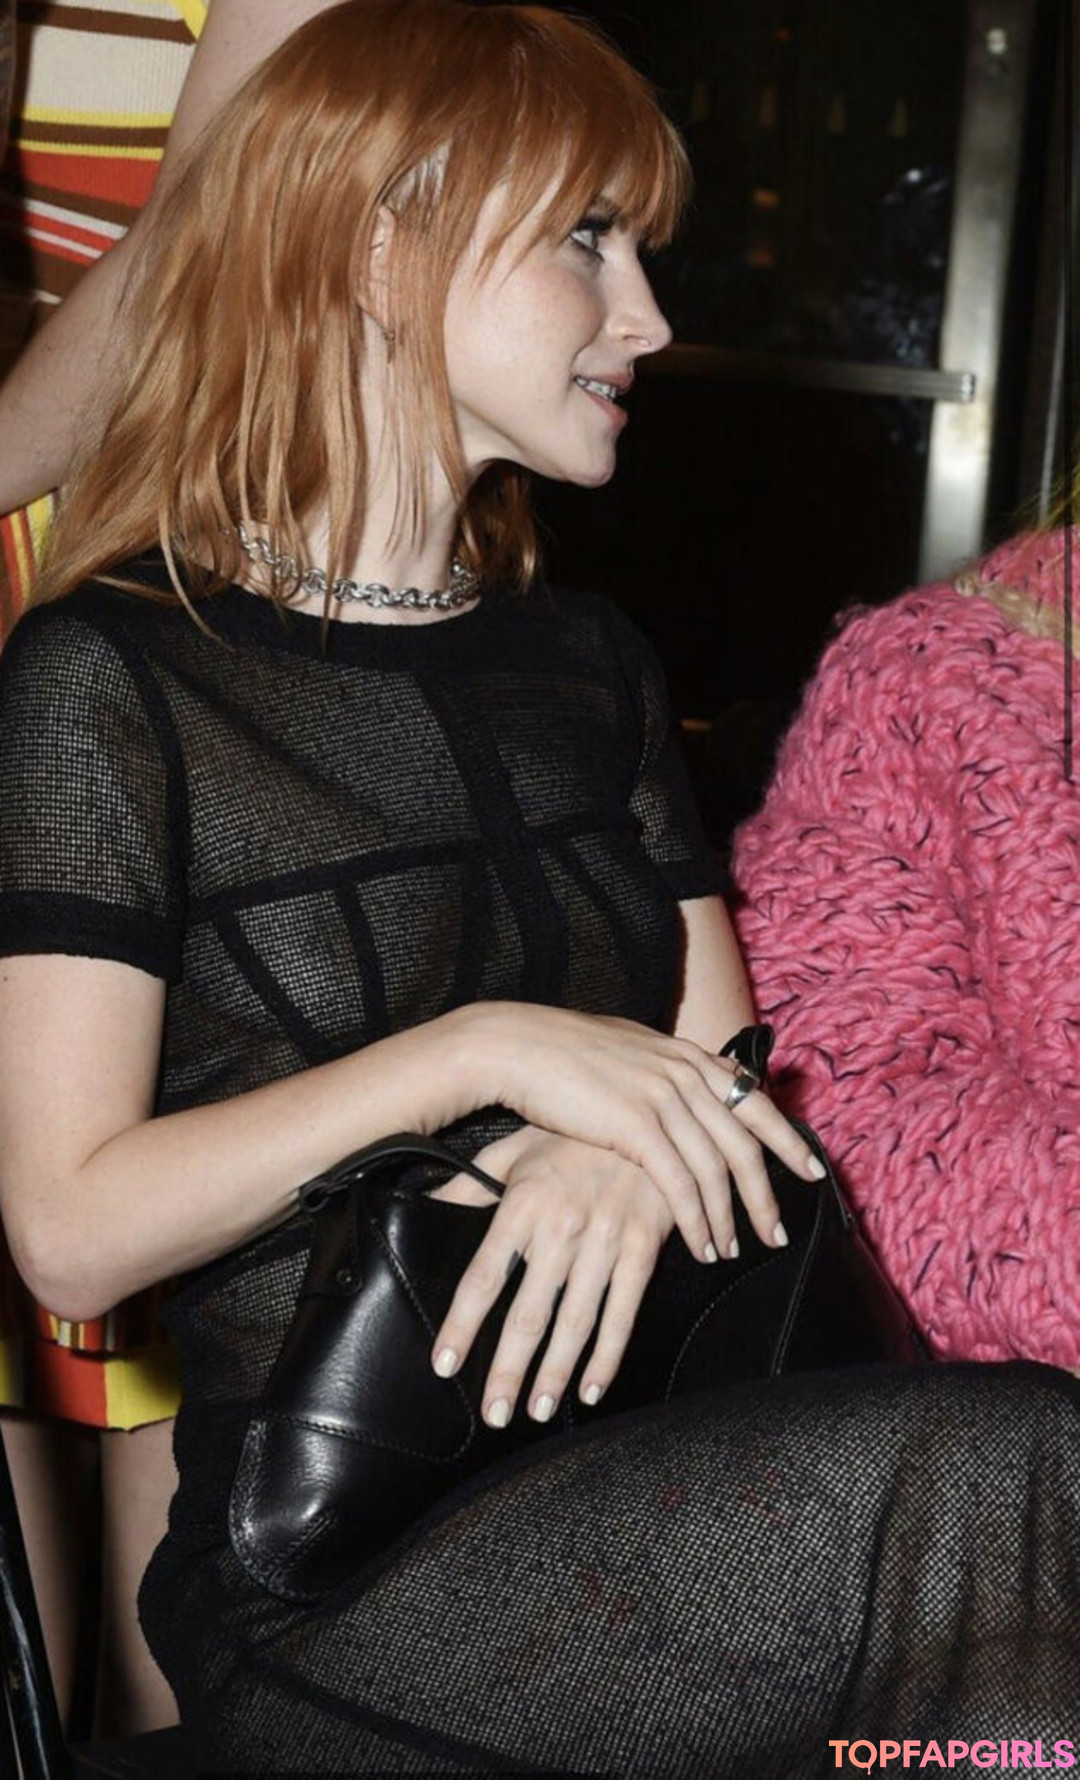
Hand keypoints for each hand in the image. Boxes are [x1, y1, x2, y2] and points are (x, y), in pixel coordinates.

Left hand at [429, 1127, 673, 1427]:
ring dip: (555, 1372)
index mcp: (523, 1202)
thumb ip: (471, 1184)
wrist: (646, 1111)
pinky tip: (592, 1388)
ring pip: (575, 1320)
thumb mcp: (515, 1149)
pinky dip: (608, 1355)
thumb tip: (424, 1205)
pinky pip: (624, 1311)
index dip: (463, 1325)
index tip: (446, 1365)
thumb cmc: (571, 1133)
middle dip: (509, 1369)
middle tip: (495, 1413)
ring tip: (538, 1410)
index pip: (484, 1275)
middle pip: (528, 1312)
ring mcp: (606, 1237)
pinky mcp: (643, 1246)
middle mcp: (562, 1225)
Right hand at [462, 1002, 824, 1263]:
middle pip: (746, 1142)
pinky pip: (681, 1184)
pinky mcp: (637, 1126)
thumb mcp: (627, 1050)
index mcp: (685, 1055)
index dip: (788, 1139)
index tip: (812, 1171)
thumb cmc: (560, 1053)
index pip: (754, 1099)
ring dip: (730, 1216)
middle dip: (767, 1194)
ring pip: (717, 1168)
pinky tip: (702, 1244)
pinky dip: (697, 1220)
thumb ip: (662, 1070)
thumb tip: (680, 1086)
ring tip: (734, 1251)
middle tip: (778, 1233)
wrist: (517, 1046)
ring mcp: (663, 1098)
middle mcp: (684, 1073)